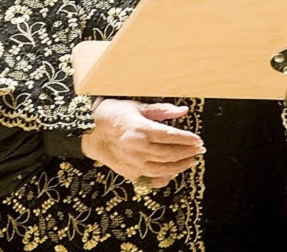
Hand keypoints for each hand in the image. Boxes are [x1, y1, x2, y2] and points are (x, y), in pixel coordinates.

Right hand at [81, 99, 203, 189]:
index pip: (171, 136)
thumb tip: (183, 111)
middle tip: (199, 150)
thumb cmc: (111, 114)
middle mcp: (138, 148)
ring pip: (163, 169)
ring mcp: (133, 162)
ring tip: (190, 161)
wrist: (87, 130)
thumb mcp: (136, 107)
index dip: (187, 139)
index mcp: (141, 129)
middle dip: (188, 152)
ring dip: (180, 166)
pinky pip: (150, 179)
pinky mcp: (128, 172)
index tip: (198, 140)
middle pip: (170, 154)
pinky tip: (172, 173)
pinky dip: (163, 178)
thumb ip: (161, 110)